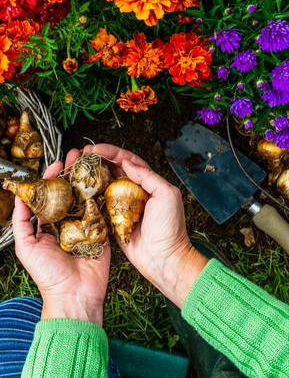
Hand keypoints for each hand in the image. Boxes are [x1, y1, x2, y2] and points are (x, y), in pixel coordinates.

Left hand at [12, 149, 110, 326]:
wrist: (75, 294)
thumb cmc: (48, 273)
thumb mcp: (26, 246)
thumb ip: (21, 221)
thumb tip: (20, 196)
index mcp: (49, 225)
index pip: (51, 195)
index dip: (52, 178)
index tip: (57, 163)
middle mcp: (68, 222)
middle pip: (71, 192)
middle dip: (74, 173)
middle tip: (78, 155)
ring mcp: (87, 225)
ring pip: (88, 198)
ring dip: (90, 180)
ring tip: (94, 162)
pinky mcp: (103, 231)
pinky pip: (104, 211)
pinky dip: (106, 196)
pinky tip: (108, 181)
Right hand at [83, 144, 208, 308]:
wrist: (164, 258)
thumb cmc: (170, 227)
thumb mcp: (166, 195)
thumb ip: (148, 176)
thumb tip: (127, 163)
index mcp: (149, 183)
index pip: (130, 161)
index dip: (113, 152)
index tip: (96, 148)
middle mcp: (135, 192)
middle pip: (114, 170)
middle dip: (99, 161)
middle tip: (82, 155)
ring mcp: (123, 206)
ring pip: (105, 186)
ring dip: (92, 176)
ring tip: (77, 168)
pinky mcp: (114, 221)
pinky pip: (99, 205)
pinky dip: (89, 197)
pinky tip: (78, 190)